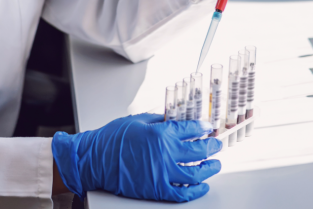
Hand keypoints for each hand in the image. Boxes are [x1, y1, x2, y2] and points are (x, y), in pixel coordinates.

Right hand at [52, 114, 221, 201]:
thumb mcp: (140, 120)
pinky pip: (181, 194)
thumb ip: (161, 119)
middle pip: (198, 150)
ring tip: (215, 165)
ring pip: (194, 174)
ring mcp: (161, 173)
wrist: (95, 160)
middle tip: (217, 144)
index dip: (204, 127)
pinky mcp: (155, 189)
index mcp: (162, 133)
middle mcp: (165, 153)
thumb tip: (177, 118)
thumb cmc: (114, 138)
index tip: (209, 126)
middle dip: (212, 147)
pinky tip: (202, 186)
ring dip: (209, 169)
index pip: (192, 129)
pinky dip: (195, 191)